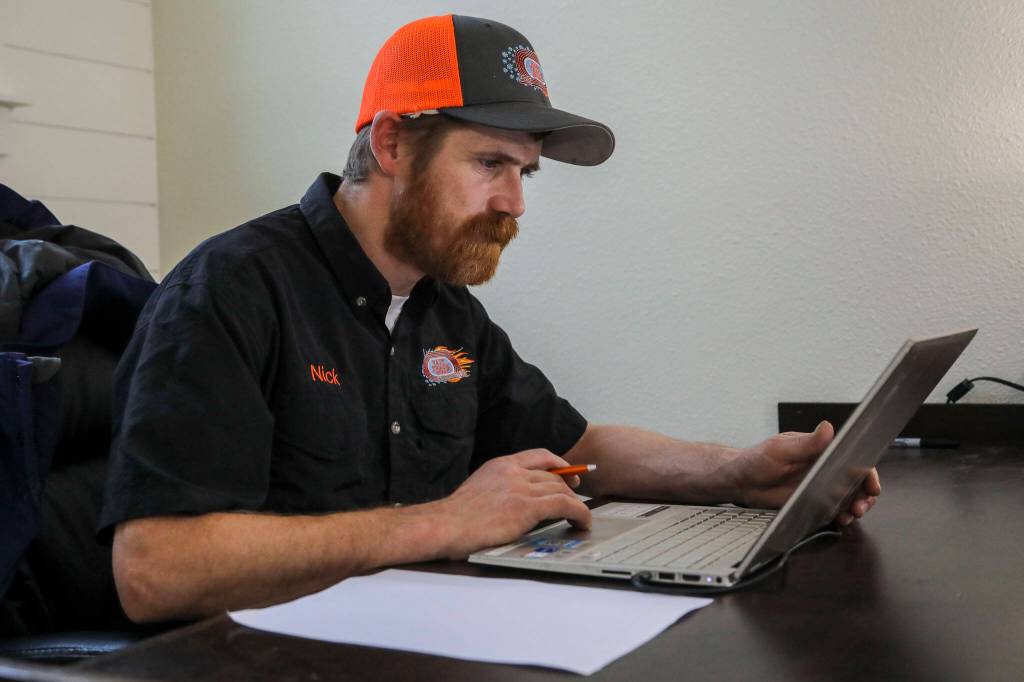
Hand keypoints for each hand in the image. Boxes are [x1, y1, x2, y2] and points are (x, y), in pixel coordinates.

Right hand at [433, 449, 592, 558]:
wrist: (445, 525)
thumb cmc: (456, 516)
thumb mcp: (479, 489)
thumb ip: (500, 487)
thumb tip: (517, 498)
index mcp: (501, 465)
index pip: (539, 455)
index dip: (559, 464)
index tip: (568, 473)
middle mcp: (513, 472)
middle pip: (553, 475)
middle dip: (570, 487)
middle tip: (576, 499)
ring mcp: (521, 488)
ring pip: (561, 489)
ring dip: (576, 503)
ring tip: (581, 516)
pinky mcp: (527, 507)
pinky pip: (565, 504)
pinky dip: (579, 512)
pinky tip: (582, 522)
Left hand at [730, 421, 880, 524]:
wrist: (740, 482)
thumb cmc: (756, 459)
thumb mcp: (780, 449)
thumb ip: (806, 443)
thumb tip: (828, 429)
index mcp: (820, 450)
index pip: (852, 457)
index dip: (867, 471)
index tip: (871, 484)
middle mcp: (824, 467)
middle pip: (856, 480)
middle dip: (865, 494)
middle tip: (861, 505)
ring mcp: (819, 486)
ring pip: (849, 496)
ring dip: (855, 506)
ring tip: (851, 514)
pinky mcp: (812, 502)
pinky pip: (834, 509)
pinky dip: (842, 515)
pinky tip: (841, 519)